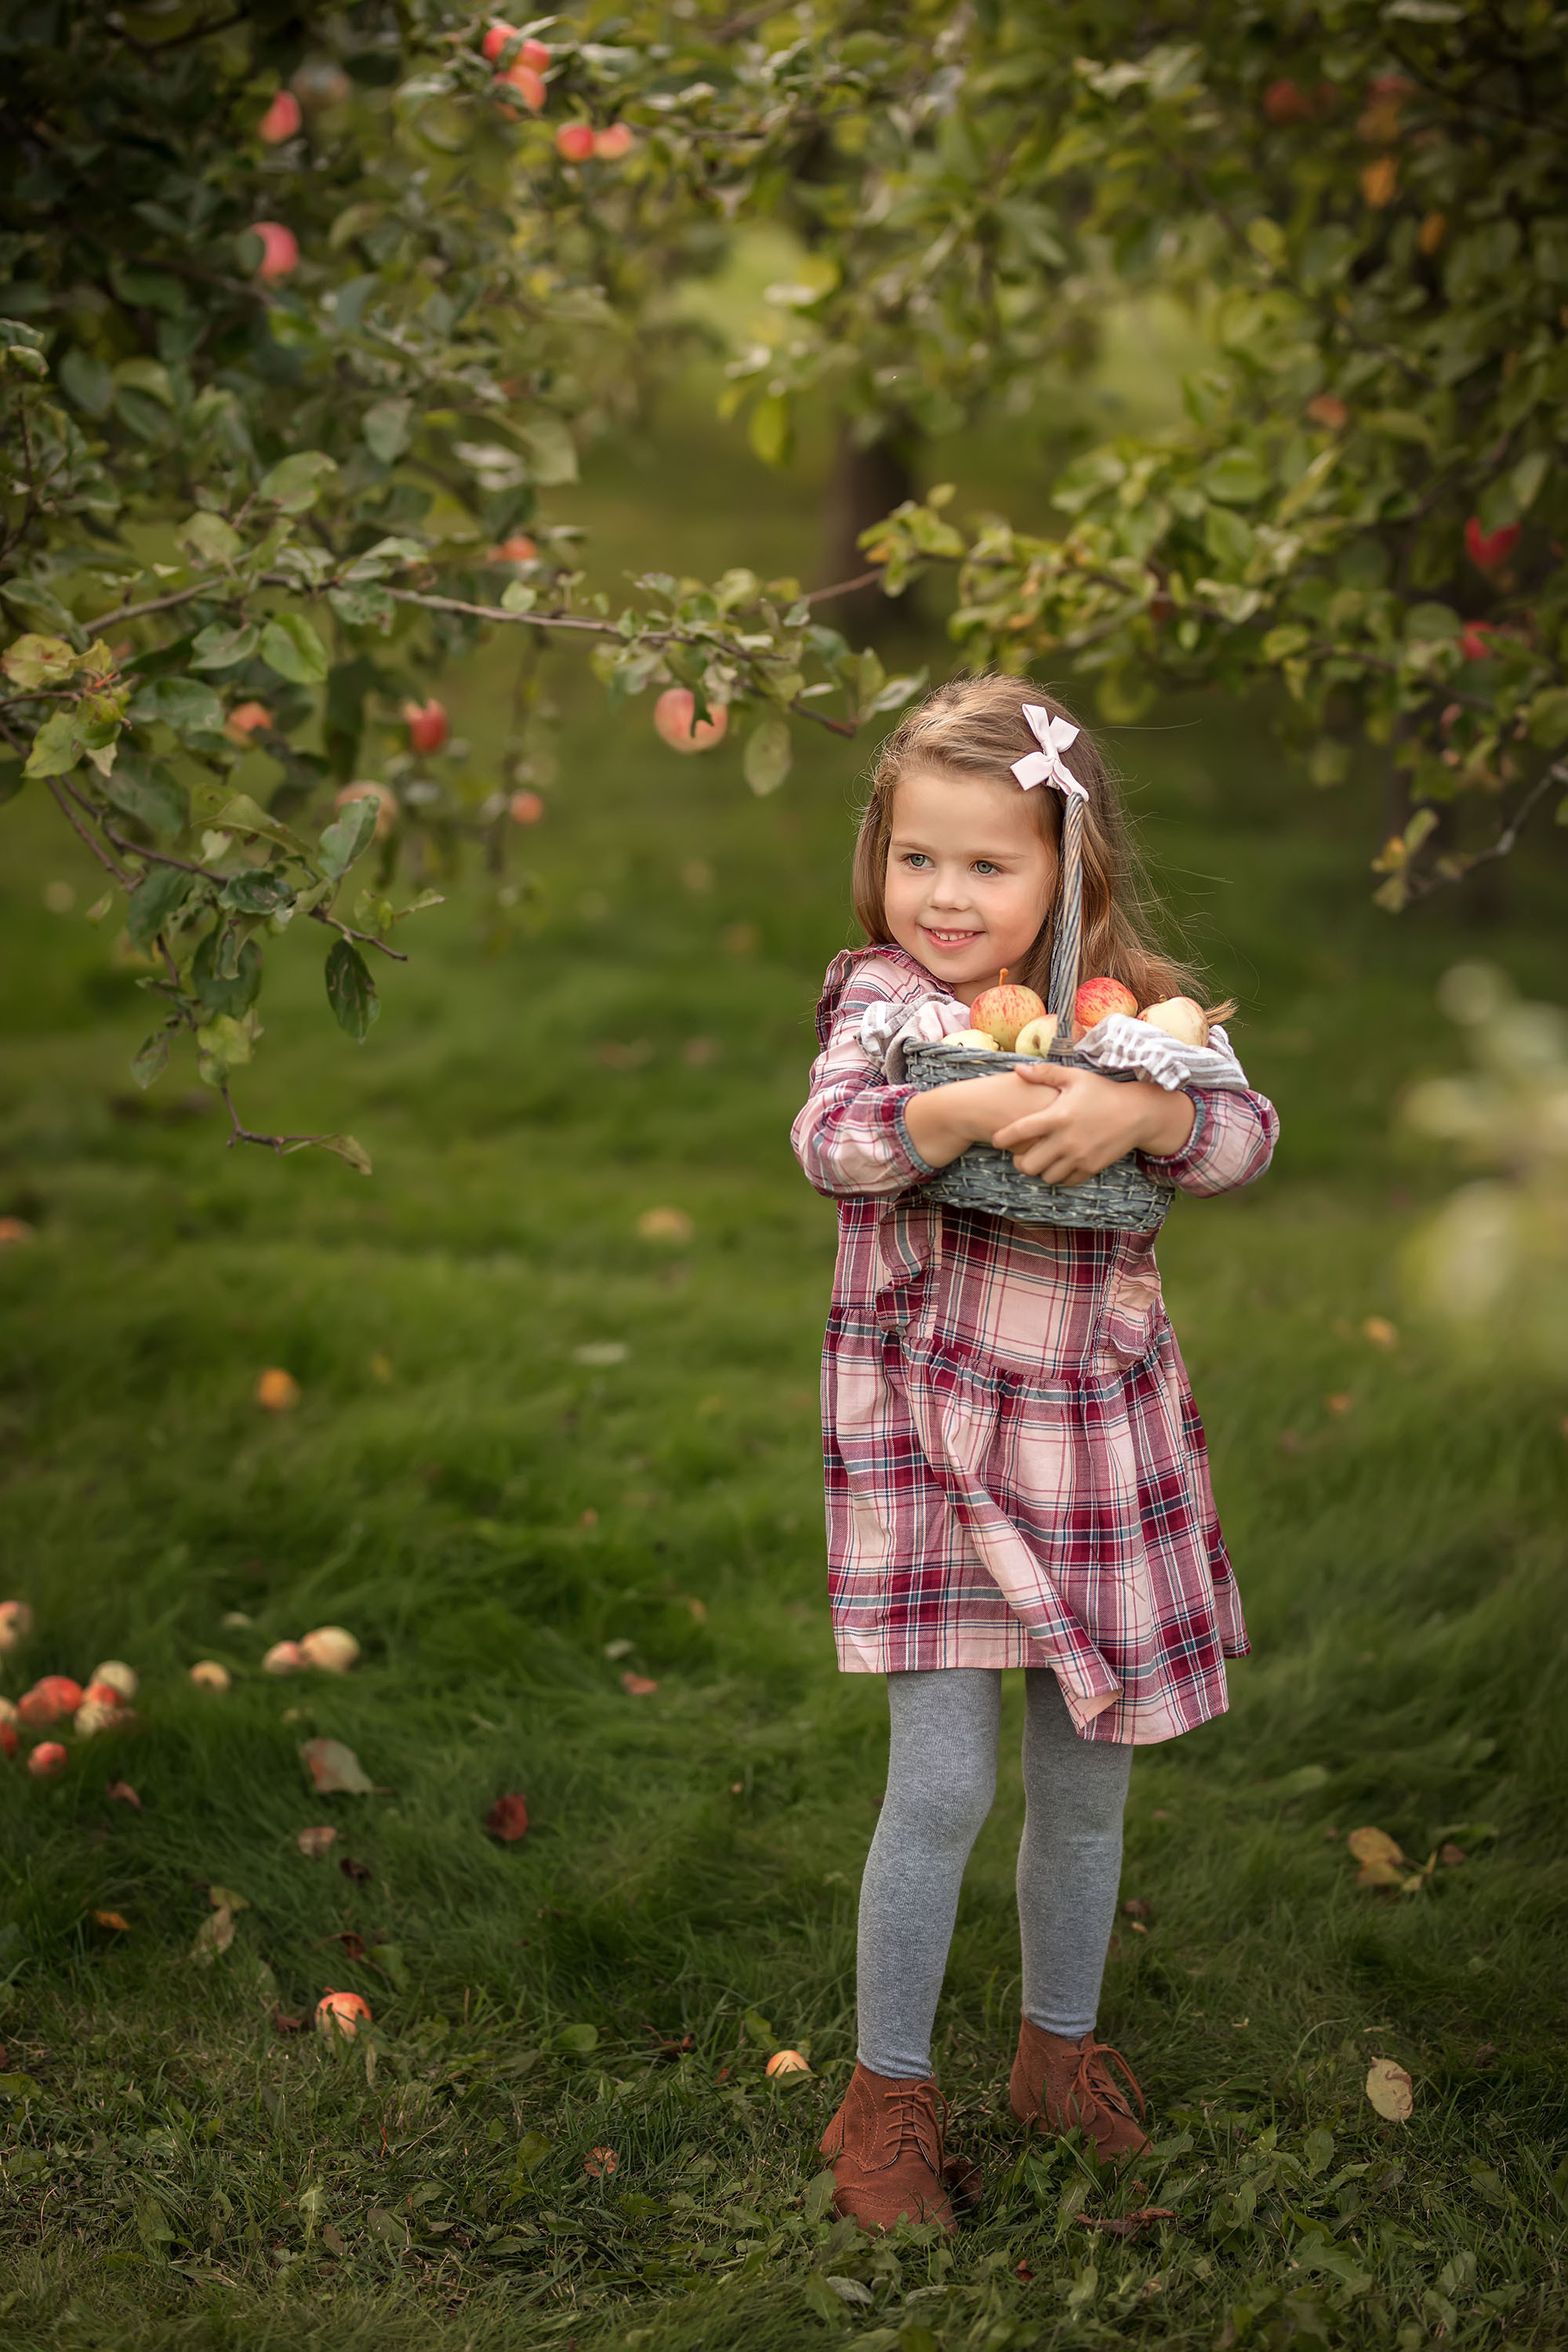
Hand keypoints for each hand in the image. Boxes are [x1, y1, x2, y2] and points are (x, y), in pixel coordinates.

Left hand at [989, 1064, 1194, 1185]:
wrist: (1138, 1113)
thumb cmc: (1103, 1092)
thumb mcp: (1075, 1077)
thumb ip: (1044, 1074)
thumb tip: (1016, 1069)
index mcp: (1057, 1116)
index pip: (1019, 1132)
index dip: (1002, 1138)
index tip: (996, 1139)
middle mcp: (1066, 1140)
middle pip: (1028, 1165)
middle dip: (1020, 1161)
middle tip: (1020, 1154)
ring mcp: (1079, 1157)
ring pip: (1046, 1177)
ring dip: (1040, 1169)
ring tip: (1041, 1159)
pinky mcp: (1091, 1168)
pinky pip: (1066, 1182)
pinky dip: (1059, 1176)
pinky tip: (1060, 1164)